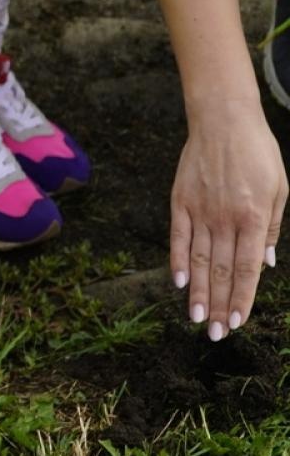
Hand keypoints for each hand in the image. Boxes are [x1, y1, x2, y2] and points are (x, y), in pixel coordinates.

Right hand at [170, 103, 285, 337]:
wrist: (224, 120)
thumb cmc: (258, 154)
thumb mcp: (280, 189)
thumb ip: (273, 229)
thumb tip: (266, 264)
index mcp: (255, 217)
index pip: (247, 268)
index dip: (242, 298)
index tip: (238, 323)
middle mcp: (226, 219)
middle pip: (221, 271)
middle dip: (219, 306)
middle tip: (215, 335)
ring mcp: (200, 211)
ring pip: (198, 261)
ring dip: (198, 294)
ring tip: (197, 320)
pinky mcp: (180, 202)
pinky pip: (178, 238)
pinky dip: (177, 262)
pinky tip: (179, 284)